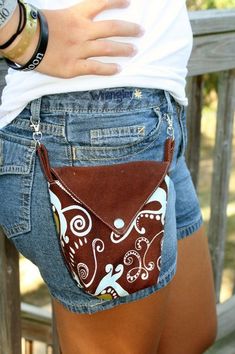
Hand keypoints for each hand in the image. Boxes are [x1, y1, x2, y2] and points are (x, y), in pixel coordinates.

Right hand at [17, 0, 143, 77]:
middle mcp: (82, 32)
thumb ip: (73, 19)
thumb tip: (85, 21)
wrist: (23, 41)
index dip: (116, 2)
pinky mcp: (73, 66)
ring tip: (134, 50)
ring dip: (123, 49)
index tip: (128, 2)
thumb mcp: (57, 15)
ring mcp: (79, 50)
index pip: (101, 4)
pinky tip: (118, 69)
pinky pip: (95, 67)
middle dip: (128, 29)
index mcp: (76, 16)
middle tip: (140, 31)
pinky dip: (108, 69)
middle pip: (111, 28)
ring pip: (107, 48)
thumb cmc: (37, 27)